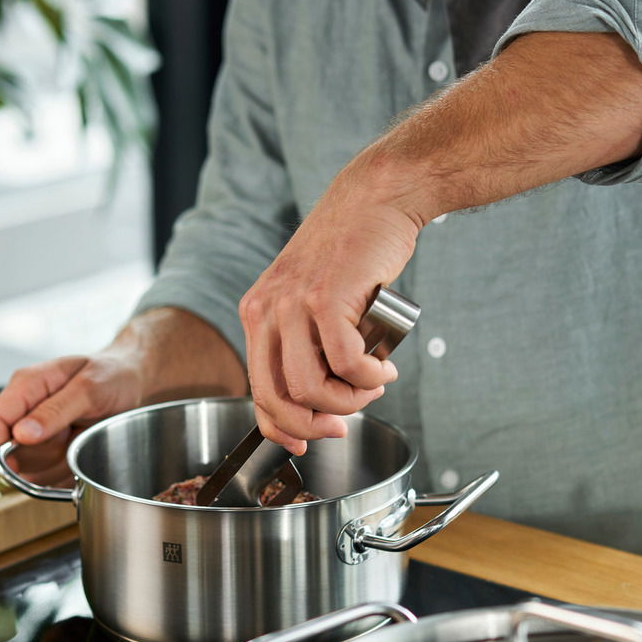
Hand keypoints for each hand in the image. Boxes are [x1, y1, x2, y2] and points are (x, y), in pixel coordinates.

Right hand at [0, 351, 143, 485]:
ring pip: (31, 469)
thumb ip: (55, 411)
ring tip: (81, 438)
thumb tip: (20, 435)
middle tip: (73, 436)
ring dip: (58, 464)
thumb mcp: (89, 388)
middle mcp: (26, 410)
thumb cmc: (112, 375)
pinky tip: (83, 449)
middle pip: (10, 452)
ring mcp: (37, 432)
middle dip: (42, 457)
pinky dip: (67, 470)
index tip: (8, 471)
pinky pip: (50, 475)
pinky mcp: (50, 449)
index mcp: (27, 386)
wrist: (133, 380)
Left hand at [237, 168, 419, 453]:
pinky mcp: (328, 297)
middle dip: (313, 425)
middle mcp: (267, 309)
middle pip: (279, 397)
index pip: (257, 390)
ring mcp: (294, 303)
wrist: (375, 198)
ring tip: (373, 386)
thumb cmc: (351, 252)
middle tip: (344, 424)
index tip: (306, 442)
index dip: (279, 428)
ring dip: (348, 401)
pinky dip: (370, 377)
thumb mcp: (311, 296)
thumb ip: (305, 339)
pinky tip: (384, 368)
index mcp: (257, 312)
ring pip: (312, 387)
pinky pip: (348, 363)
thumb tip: (318, 399)